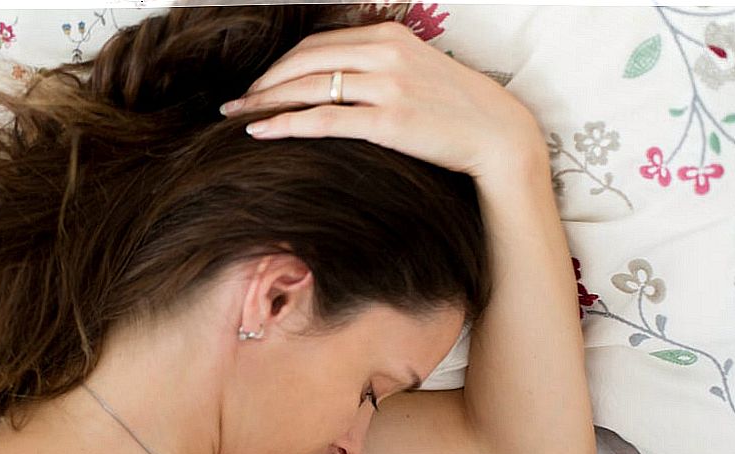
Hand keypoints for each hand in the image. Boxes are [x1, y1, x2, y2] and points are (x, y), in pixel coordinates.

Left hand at [219, 20, 543, 180]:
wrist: (497, 135)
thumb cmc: (455, 108)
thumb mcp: (416, 69)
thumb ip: (375, 65)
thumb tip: (333, 77)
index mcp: (388, 36)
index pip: (317, 44)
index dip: (280, 65)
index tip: (258, 85)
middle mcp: (384, 54)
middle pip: (304, 62)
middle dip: (264, 83)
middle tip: (236, 102)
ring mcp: (387, 87)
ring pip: (308, 88)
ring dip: (265, 102)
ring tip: (238, 117)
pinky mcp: (388, 122)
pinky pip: (324, 120)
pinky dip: (286, 124)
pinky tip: (261, 132)